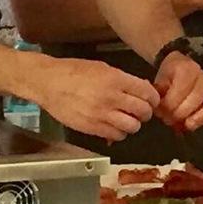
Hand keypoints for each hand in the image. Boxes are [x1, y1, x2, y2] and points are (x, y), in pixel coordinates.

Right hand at [33, 57, 158, 141]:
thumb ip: (122, 79)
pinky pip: (115, 136)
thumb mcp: (102, 67)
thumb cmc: (74, 71)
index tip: (152, 99)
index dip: (153, 97)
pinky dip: (119, 132)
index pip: (146, 93)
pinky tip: (114, 125)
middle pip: (142, 112)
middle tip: (141, 110)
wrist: (49, 83)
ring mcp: (101, 115)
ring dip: (133, 124)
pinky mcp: (92, 128)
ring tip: (127, 118)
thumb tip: (140, 88)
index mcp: (115, 79)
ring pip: (132, 127)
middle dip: (146, 112)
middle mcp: (111, 98)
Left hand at [153, 52, 202, 130]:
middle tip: (169, 120)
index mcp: (187, 69)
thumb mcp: (159, 80)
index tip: (160, 112)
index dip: (169, 104)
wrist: (180, 66)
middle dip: (181, 113)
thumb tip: (154, 104)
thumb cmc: (169, 77)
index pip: (181, 90)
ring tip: (188, 125)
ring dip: (201, 116)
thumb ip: (157, 92)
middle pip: (197, 98)